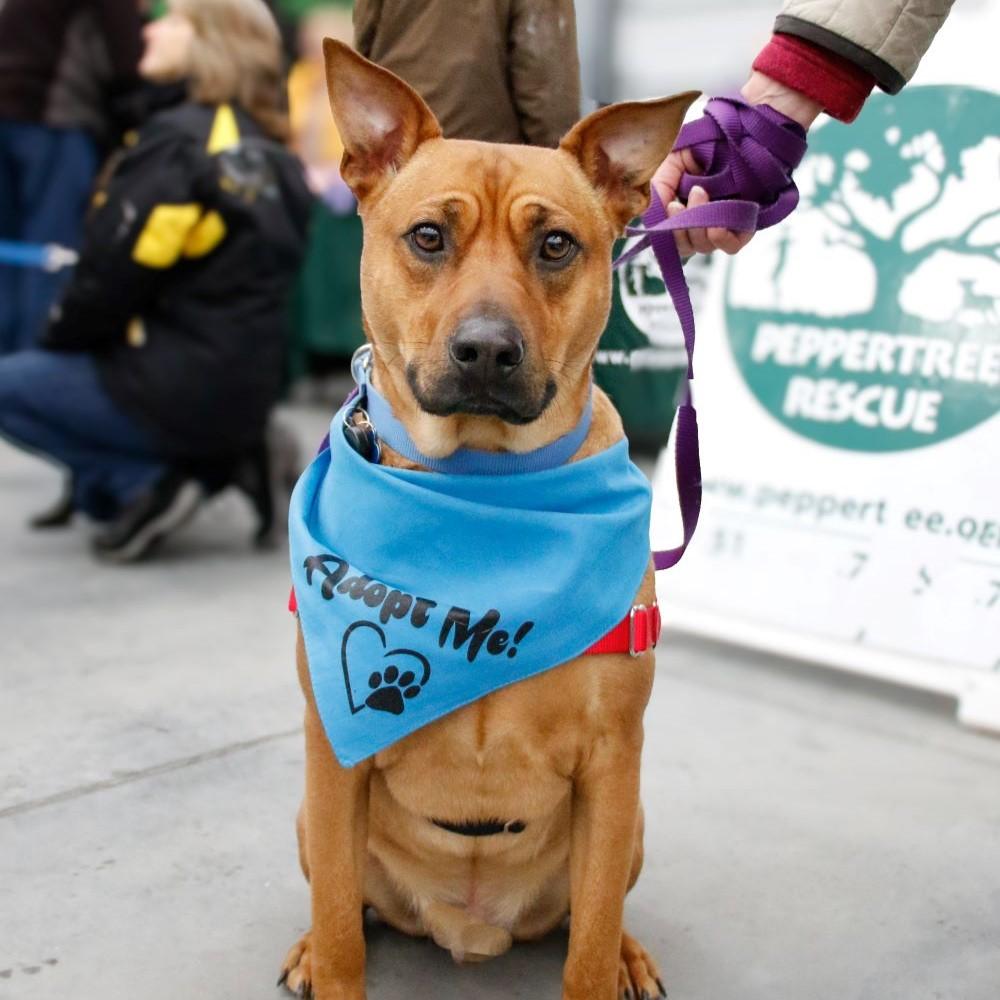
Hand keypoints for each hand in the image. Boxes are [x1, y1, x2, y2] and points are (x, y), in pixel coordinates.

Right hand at [651, 71, 822, 258]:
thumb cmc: (708, 139)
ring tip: (700, 193)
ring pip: (703, 246)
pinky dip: (719, 238)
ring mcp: (722, 223)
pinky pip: (730, 246)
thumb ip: (658, 187)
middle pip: (683, 246)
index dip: (663, 232)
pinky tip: (716, 224)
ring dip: (697, 227)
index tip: (666, 207)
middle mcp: (700, 220)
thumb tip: (651, 216)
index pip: (667, 237)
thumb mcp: (671, 160)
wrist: (743, 126)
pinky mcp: (745, 224)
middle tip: (677, 204)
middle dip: (678, 230)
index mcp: (680, 208)